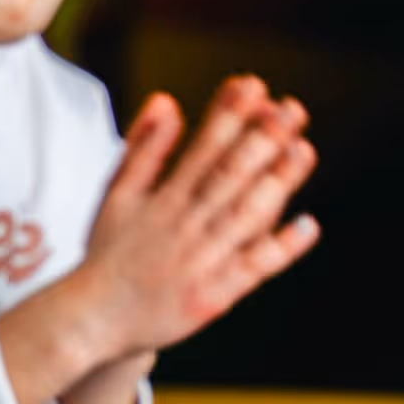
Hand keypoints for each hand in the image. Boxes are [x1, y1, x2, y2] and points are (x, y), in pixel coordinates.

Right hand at [0, 75, 317, 403]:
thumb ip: (143, 147)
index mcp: (162, 199)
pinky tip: (308, 224)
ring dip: (276, 183)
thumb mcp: (117, 193)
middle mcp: (184, 225)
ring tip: (303, 150)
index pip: (201, 148)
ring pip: (245, 216)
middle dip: (261, 140)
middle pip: (228, 176)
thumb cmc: (110, 253)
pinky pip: (254, 268)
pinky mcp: (215, 294)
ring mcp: (202, 260)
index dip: (229, 115)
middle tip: (289, 110)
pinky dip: (281, 247)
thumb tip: (166, 100)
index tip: (252, 86)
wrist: (95, 318)